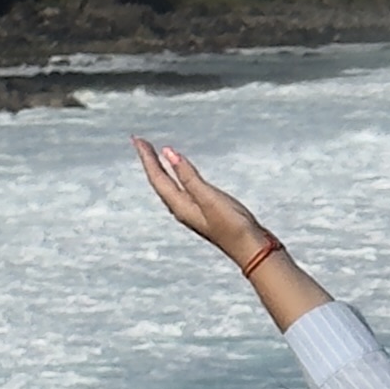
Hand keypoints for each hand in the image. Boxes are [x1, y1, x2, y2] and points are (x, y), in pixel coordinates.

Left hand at [134, 137, 263, 263]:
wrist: (251, 248)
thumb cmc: (232, 225)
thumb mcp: (209, 198)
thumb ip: (188, 176)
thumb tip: (169, 154)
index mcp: (179, 206)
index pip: (157, 178)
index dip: (147, 158)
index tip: (138, 140)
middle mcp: (181, 209)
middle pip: (159, 181)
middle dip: (150, 161)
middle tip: (140, 142)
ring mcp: (192, 210)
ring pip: (168, 185)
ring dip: (160, 168)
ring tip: (154, 154)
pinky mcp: (203, 209)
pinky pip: (181, 188)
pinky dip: (176, 175)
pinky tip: (179, 172)